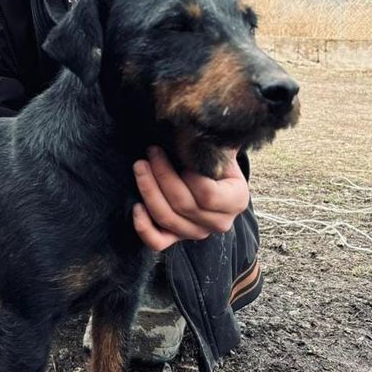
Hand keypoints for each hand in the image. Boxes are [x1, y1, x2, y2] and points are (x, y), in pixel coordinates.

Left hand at [132, 146, 249, 251]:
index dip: (189, 177)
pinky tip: (136, 206)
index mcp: (236, 201)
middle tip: (151, 152)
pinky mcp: (176, 239)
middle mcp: (218, 223)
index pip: (208, 195)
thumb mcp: (222, 150)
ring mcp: (196, 233)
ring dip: (149, 191)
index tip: (180, 153)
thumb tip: (195, 129)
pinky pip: (157, 242)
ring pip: (167, 219)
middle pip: (183, 206)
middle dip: (162, 176)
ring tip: (140, 167)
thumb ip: (213, 145)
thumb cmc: (216, 160)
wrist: (213, 179)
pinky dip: (143, 228)